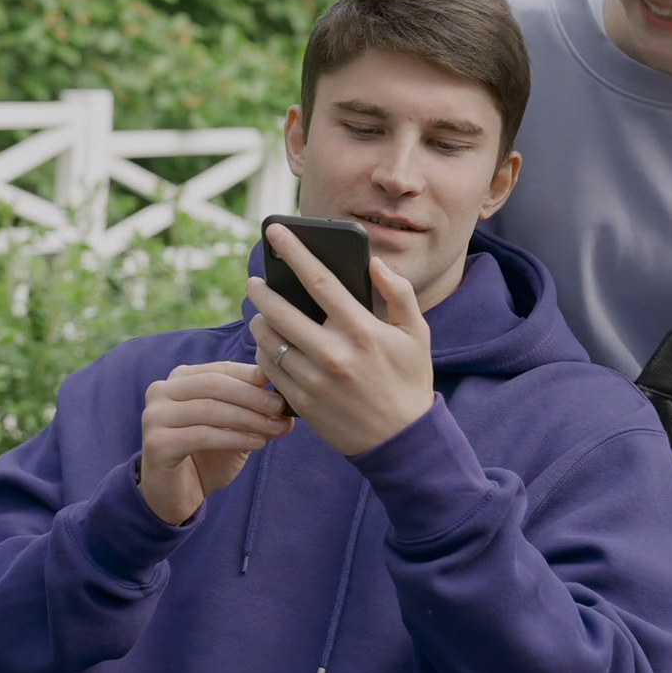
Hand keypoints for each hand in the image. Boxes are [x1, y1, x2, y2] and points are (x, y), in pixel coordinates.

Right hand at [138, 360, 294, 525]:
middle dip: (251, 396)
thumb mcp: (236, 431)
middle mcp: (161, 391)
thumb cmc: (206, 458)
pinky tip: (257, 443)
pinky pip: (202, 435)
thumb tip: (287, 407)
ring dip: (247, 418)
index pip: (221, 369)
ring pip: (208, 409)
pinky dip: (233, 438)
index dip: (251, 376)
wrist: (176, 496)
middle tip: (280, 408)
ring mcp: (154, 416)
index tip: (281, 387)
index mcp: (180, 379)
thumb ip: (255, 415)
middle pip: (213, 384)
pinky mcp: (156, 443)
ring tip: (274, 428)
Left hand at [246, 223, 436, 457]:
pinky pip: (269, 369)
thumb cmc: (409, 381)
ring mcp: (314, 380)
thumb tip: (374, 263)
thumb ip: (398, 293)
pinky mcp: (301, 403)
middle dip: (261, 290)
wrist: (402, 442)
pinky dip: (263, 353)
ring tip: (261, 313)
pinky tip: (269, 345)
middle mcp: (334, 354)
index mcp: (362, 330)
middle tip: (255, 281)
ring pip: (269, 341)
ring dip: (259, 322)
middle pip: (280, 311)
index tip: (276, 230)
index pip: (319, 281)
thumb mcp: (416, 334)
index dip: (295, 251)